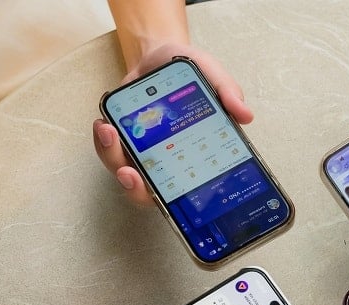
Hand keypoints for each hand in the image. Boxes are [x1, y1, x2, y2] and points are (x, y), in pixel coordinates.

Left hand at [94, 42, 252, 204]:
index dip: (174, 203)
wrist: (161, 56)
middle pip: (147, 190)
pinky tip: (104, 122)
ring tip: (109, 133)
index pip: (185, 191)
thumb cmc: (189, 73)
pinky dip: (102, 140)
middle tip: (129, 173)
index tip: (165, 196)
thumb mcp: (213, 75)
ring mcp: (139, 150)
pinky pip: (107, 147)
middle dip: (135, 187)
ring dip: (111, 156)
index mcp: (191, 157)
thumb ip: (228, 92)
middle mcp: (164, 161)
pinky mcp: (120, 136)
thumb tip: (245, 115)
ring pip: (122, 168)